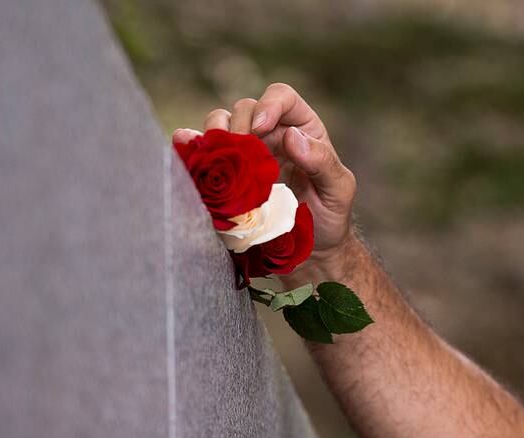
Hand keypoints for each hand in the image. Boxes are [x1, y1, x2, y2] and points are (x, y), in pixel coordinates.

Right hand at [173, 83, 357, 280]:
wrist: (309, 252)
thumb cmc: (329, 217)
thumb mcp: (338, 189)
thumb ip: (322, 162)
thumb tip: (291, 136)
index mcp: (301, 129)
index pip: (281, 97)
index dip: (268, 105)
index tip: (259, 129)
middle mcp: (270, 135)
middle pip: (244, 108)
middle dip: (238, 125)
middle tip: (240, 153)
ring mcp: (245, 155)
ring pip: (220, 124)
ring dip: (214, 135)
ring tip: (217, 157)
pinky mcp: (225, 176)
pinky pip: (202, 153)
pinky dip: (190, 148)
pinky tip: (184, 151)